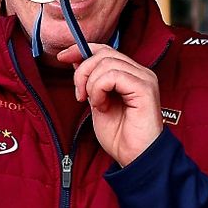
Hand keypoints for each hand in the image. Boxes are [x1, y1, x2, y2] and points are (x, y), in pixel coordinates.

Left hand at [65, 43, 162, 165]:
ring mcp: (144, 78)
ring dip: (91, 84)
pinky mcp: (145, 87)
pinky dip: (100, 89)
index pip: (105, 49)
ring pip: (106, 62)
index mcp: (130, 75)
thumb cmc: (120, 137)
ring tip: (95, 105)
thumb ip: (91, 82)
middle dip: (83, 71)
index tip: (62, 57)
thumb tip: (76, 60)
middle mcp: (140, 72)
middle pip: (103, 53)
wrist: (135, 158)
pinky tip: (102, 106)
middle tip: (79, 95)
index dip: (82, 50)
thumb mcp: (97, 103)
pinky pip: (113, 75)